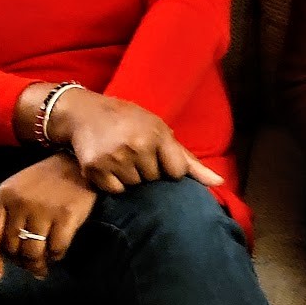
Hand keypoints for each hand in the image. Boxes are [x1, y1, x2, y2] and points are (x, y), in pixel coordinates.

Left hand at [0, 153, 95, 282]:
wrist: (76, 162)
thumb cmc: (42, 181)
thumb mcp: (13, 194)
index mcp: (3, 196)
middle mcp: (20, 203)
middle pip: (12, 247)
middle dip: (19, 263)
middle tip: (27, 266)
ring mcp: (44, 209)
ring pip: (33, 252)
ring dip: (36, 266)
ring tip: (40, 269)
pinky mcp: (66, 215)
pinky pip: (56, 248)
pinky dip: (55, 257)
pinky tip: (56, 256)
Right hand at [50, 88, 222, 192]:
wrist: (86, 113)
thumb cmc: (131, 121)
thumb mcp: (161, 131)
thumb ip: (189, 161)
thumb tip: (219, 182)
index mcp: (158, 135)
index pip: (177, 173)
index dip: (169, 169)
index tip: (159, 158)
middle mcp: (138, 145)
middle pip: (154, 181)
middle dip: (148, 172)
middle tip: (135, 154)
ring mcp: (115, 157)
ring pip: (135, 187)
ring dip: (130, 178)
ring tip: (122, 158)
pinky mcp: (95, 168)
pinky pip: (115, 191)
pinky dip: (113, 183)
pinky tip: (109, 166)